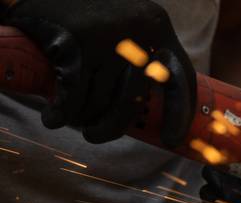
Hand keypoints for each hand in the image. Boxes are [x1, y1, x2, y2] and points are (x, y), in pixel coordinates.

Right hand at [3, 0, 195, 146]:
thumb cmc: (83, 17)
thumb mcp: (123, 30)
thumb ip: (141, 60)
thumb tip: (150, 112)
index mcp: (157, 27)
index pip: (181, 78)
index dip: (179, 113)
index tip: (170, 140)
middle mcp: (139, 30)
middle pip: (134, 99)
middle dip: (112, 126)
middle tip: (94, 135)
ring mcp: (109, 35)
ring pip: (100, 99)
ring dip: (82, 117)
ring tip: (72, 117)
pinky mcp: (77, 40)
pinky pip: (75, 93)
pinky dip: (62, 112)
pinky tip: (53, 118)